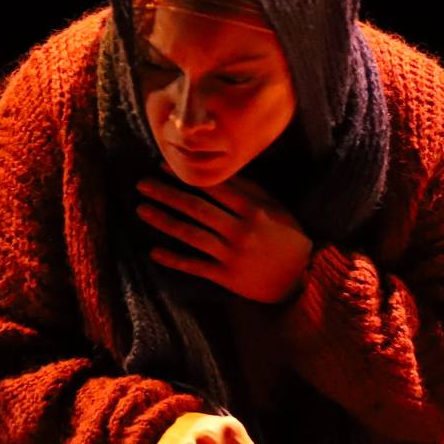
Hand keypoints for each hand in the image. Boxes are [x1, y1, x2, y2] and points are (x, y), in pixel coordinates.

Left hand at [137, 176, 313, 303]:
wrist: (302, 276)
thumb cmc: (287, 236)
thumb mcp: (274, 207)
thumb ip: (248, 190)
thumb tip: (219, 172)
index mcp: (251, 209)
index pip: (212, 187)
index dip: (185, 176)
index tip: (162, 166)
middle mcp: (239, 230)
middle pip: (195, 208)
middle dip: (166, 194)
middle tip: (142, 184)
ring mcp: (231, 255)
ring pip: (190, 235)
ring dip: (163, 221)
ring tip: (141, 209)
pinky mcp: (226, 277)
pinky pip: (195, 266)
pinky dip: (174, 259)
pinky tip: (154, 252)